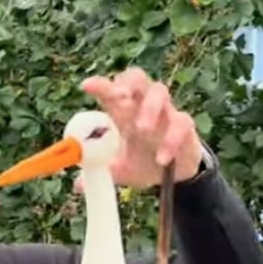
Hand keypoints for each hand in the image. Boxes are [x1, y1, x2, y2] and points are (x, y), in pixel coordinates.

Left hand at [79, 66, 202, 187]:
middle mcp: (143, 105)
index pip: (111, 91)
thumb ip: (104, 173)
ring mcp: (165, 112)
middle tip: (119, 97)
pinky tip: (162, 159)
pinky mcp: (184, 126)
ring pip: (159, 91)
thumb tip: (78, 185)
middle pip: (136, 78)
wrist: (174, 176)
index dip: (100, 86)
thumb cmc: (143, 163)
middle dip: (127, 83)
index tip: (86, 86)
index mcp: (123, 112)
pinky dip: (171, 140)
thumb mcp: (121, 170)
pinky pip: (180, 123)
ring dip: (149, 107)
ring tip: (141, 128)